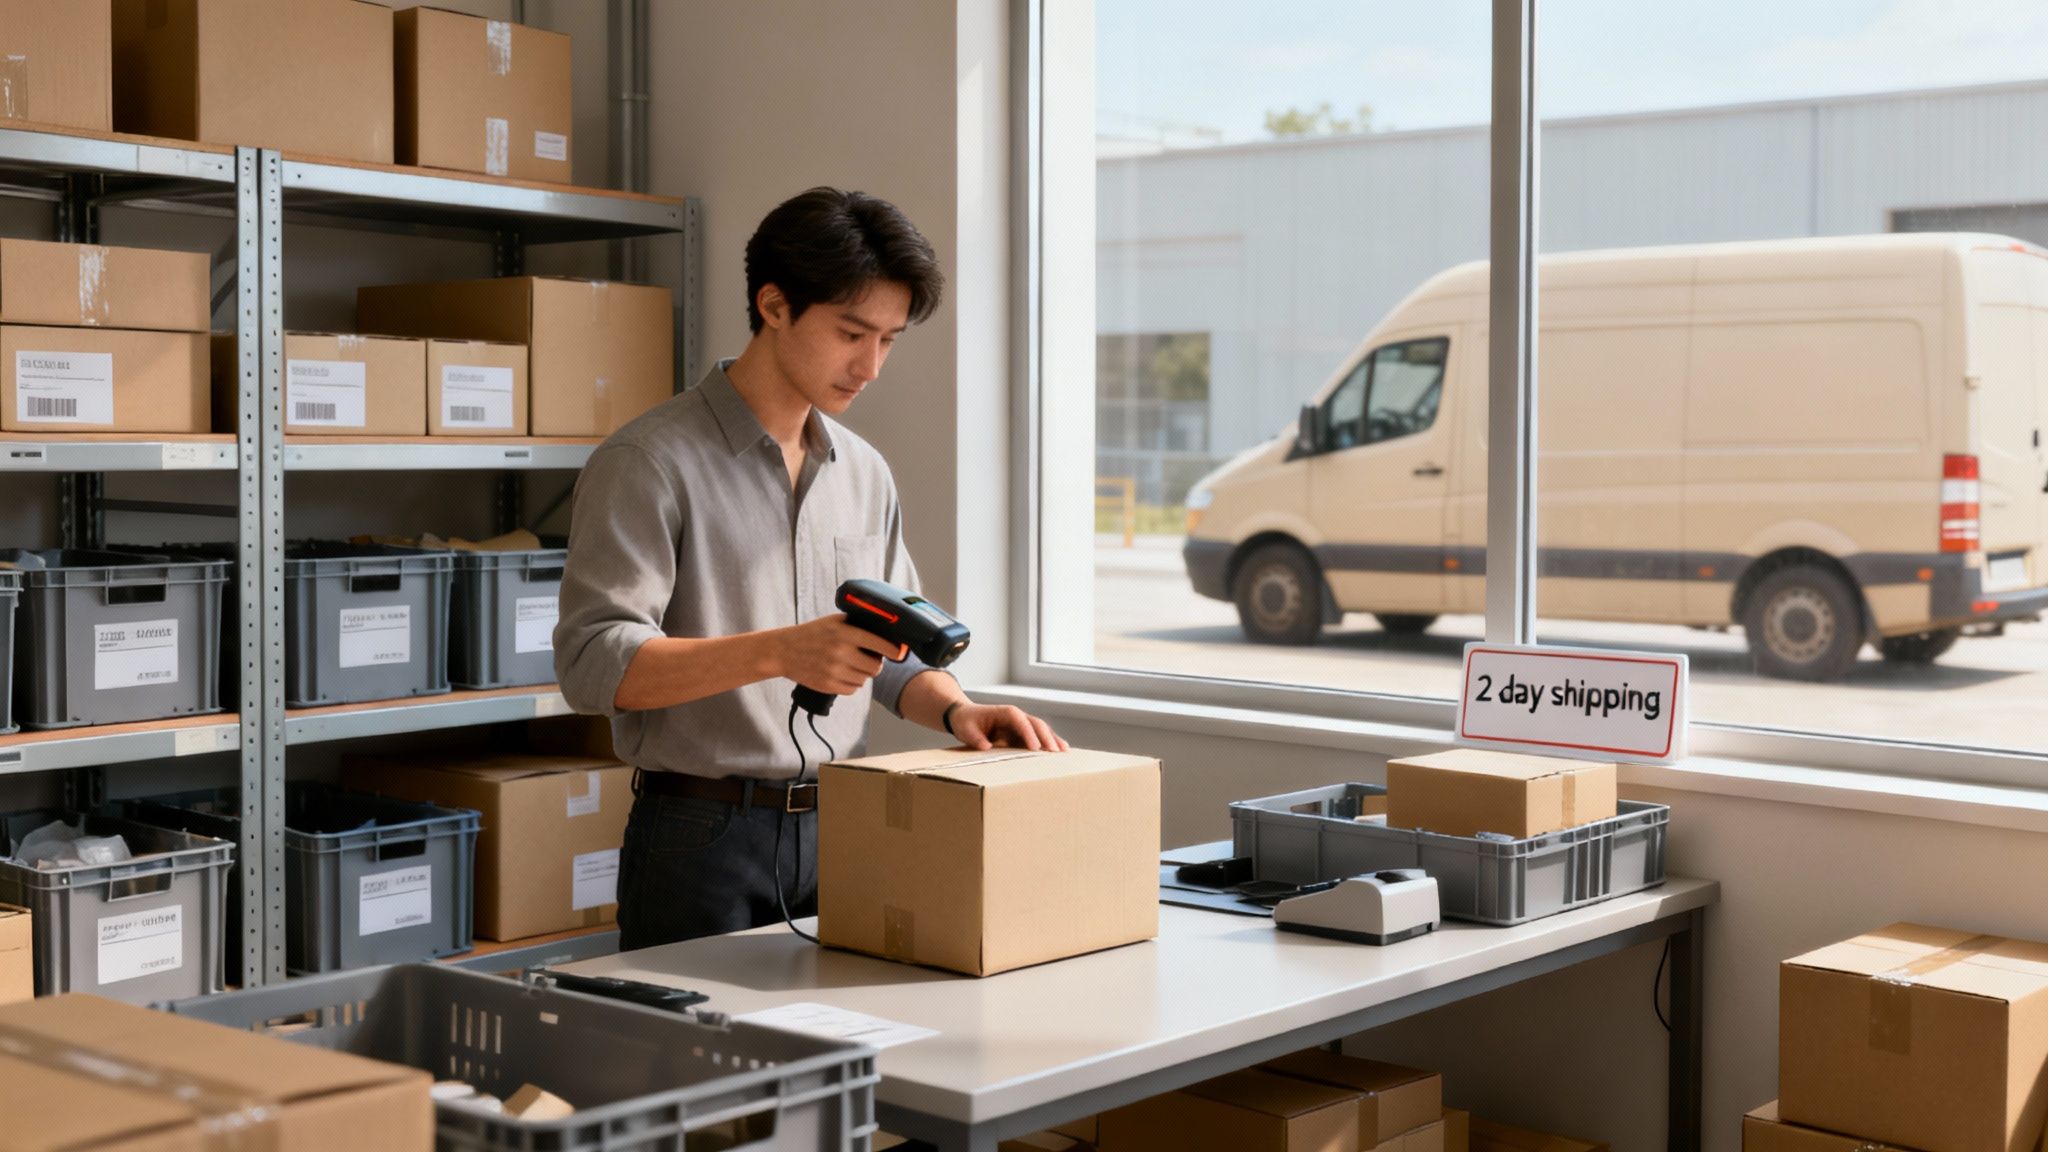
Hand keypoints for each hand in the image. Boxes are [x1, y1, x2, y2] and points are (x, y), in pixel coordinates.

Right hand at [777, 615, 905, 696]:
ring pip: (864, 680)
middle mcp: (841, 652)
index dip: (894, 650)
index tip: (900, 653)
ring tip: (851, 665)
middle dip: (875, 664)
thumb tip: (883, 630)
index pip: (880, 644)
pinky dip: (851, 684)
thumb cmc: (812, 634)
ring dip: (862, 674)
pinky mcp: (828, 685)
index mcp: (845, 633)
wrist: (784, 651)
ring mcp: (834, 671)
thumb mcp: (834, 621)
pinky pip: (853, 690)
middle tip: (868, 660)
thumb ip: (857, 625)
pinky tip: (842, 674)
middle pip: (875, 667)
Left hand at [948, 703, 1069, 751]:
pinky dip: (1049, 741)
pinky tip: (1060, 749)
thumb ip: (975, 738)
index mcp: (1004, 712)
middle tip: (1055, 752)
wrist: (965, 716)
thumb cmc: (966, 721)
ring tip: (1064, 751)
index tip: (1036, 748)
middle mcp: (1016, 715)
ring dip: (1052, 739)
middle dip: (1046, 737)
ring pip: (1041, 729)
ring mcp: (1021, 723)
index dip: (1029, 734)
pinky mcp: (1022, 731)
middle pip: (1036, 723)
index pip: (1020, 721)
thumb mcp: (966, 729)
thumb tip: (986, 747)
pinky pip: (1038, 735)